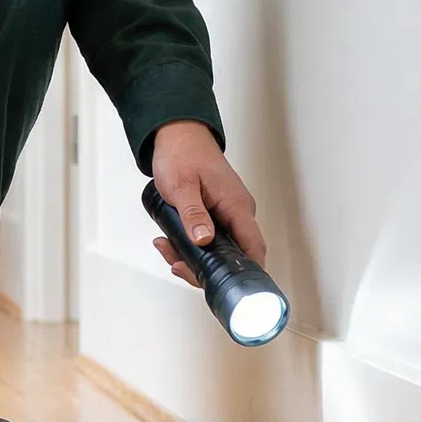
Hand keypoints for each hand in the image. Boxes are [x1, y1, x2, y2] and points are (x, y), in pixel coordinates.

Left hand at [149, 120, 267, 286]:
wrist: (177, 134)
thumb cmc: (182, 153)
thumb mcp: (181, 185)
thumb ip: (193, 213)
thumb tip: (203, 240)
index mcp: (237, 206)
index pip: (253, 248)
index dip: (245, 272)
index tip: (227, 287)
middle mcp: (238, 212)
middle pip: (233, 255)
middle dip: (205, 268)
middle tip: (179, 266)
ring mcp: (228, 214)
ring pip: (217, 249)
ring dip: (192, 256)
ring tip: (167, 249)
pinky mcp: (216, 214)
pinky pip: (209, 238)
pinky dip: (190, 245)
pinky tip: (170, 242)